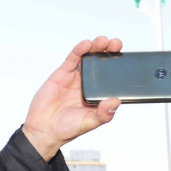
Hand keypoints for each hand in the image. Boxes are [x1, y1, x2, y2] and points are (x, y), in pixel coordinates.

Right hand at [22, 36, 122, 161]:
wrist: (44, 129)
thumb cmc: (67, 128)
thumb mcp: (89, 122)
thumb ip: (103, 114)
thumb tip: (116, 102)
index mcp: (98, 95)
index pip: (111, 77)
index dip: (118, 67)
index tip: (126, 58)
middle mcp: (88, 84)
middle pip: (101, 64)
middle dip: (110, 52)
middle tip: (116, 44)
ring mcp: (76, 78)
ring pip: (88, 58)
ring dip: (96, 47)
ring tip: (104, 41)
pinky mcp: (62, 74)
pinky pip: (72, 59)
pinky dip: (79, 50)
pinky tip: (86, 45)